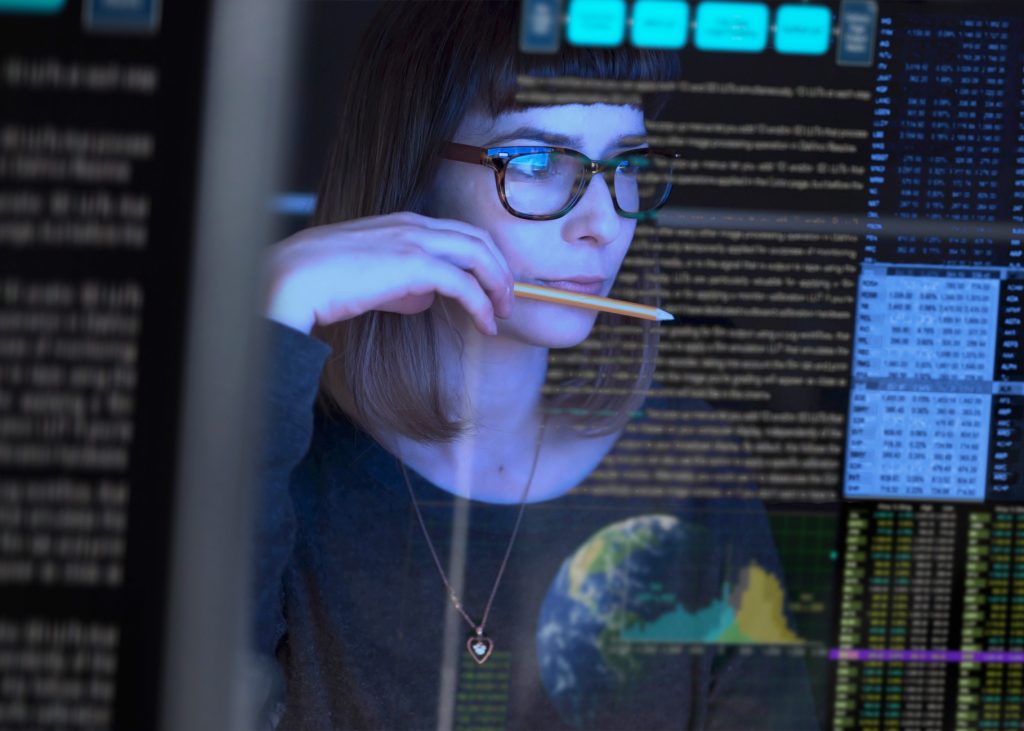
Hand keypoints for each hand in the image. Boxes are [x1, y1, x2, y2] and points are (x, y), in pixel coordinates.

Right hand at [264, 212, 514, 335]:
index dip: (484, 259)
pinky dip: (481, 305)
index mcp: (405, 222)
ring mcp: (416, 241)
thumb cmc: (324, 280)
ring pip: (479, 256)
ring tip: (502, 314)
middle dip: (501, 271)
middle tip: (507, 301)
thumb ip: (402, 283)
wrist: (296, 278)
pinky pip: (464, 284)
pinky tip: (486, 325)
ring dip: (498, 286)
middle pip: (479, 240)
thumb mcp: (371, 277)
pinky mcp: (415, 265)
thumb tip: (426, 299)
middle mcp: (415, 225)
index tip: (493, 286)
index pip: (461, 234)